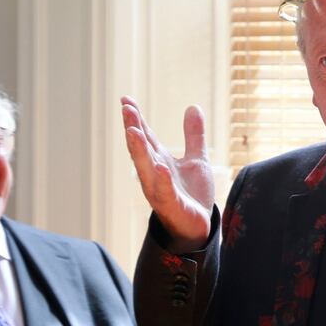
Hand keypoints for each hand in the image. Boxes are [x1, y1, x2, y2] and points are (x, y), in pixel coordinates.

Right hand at [121, 98, 214, 252]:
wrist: (199, 226)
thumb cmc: (192, 194)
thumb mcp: (197, 160)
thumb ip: (193, 136)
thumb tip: (193, 106)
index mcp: (159, 161)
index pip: (145, 136)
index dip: (136, 118)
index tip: (126, 99)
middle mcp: (155, 174)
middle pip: (141, 149)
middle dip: (133, 129)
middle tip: (126, 109)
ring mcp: (161, 190)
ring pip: (146, 169)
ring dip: (139, 151)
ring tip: (133, 131)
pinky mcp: (173, 205)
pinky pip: (165, 192)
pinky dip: (162, 179)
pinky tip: (161, 166)